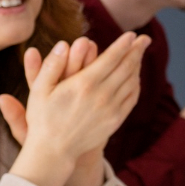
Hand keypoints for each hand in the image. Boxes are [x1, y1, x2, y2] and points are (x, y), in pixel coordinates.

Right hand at [0, 33, 150, 185]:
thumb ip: (52, 66)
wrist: (54, 151)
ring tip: (140, 54)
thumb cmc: (42, 118)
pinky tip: (135, 76)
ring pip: (131, 81)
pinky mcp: (116, 120)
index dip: (123, 45)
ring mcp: (111, 109)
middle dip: (137, 51)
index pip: (111, 58)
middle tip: (145, 39)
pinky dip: (136, 84)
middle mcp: (102, 95)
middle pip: (126, 67)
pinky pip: (131, 97)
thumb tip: (64, 44)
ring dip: (137, 65)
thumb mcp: (39, 90)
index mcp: (83, 84)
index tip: (132, 35)